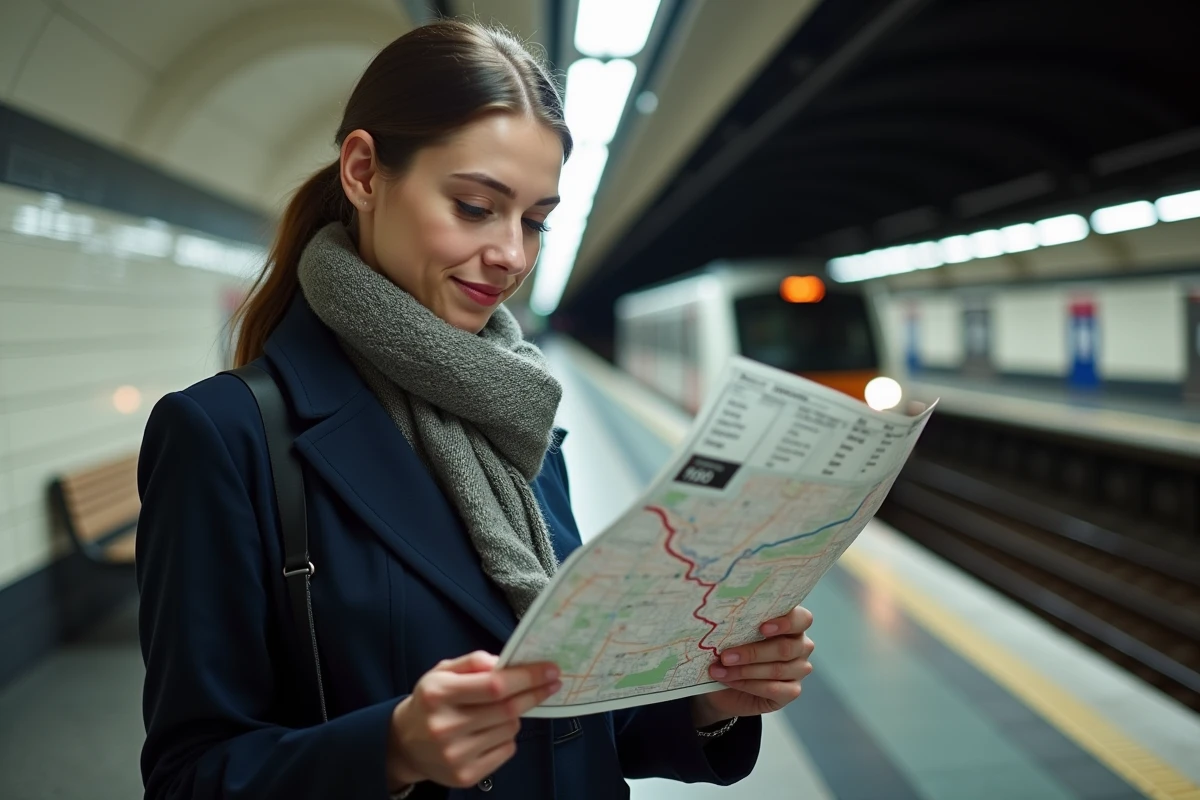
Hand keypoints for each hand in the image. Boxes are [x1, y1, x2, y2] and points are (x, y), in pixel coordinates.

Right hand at [387, 651, 560, 790]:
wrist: (405, 744)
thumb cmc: (432, 702)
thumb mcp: (443, 672)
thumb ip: (473, 661)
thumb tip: (503, 662)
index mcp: (438, 694)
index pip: (494, 685)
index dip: (527, 677)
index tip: (550, 670)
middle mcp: (445, 726)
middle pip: (507, 709)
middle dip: (534, 693)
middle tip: (551, 683)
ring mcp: (455, 755)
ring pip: (510, 729)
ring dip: (514, 715)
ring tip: (496, 712)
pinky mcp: (465, 776)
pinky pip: (506, 750)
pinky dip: (507, 737)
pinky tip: (490, 732)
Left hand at [692, 606, 814, 726]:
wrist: (724, 685)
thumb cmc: (732, 651)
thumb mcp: (733, 635)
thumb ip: (738, 626)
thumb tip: (725, 622)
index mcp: (791, 623)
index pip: (802, 619)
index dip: (786, 622)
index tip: (762, 627)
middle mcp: (800, 645)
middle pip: (785, 648)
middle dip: (752, 652)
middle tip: (725, 656)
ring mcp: (799, 669)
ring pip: (777, 669)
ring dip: (744, 671)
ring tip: (720, 670)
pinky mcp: (792, 691)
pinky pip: (773, 689)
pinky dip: (748, 685)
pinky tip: (730, 681)